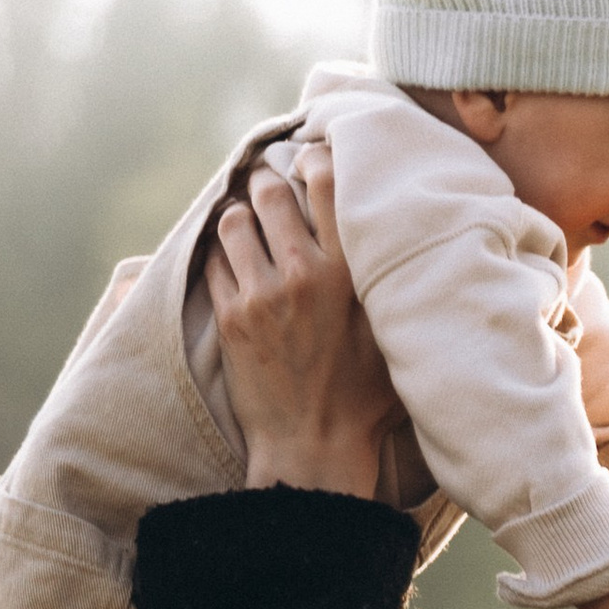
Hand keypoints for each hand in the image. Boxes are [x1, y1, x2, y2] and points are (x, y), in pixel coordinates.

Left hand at [205, 145, 399, 497]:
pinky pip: (213, 260)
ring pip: (234, 220)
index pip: (326, 183)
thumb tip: (395, 239)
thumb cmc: (365, 400)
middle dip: (267, 184)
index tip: (310, 159)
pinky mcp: (231, 317)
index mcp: (350, 273)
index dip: (314, 160)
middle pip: (270, 192)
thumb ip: (387, 283)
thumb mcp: (392, 335)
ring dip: (240, 216)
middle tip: (271, 190)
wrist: (313, 449)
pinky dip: (221, 253)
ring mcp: (261, 294)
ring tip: (248, 225)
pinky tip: (234, 262)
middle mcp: (304, 274)